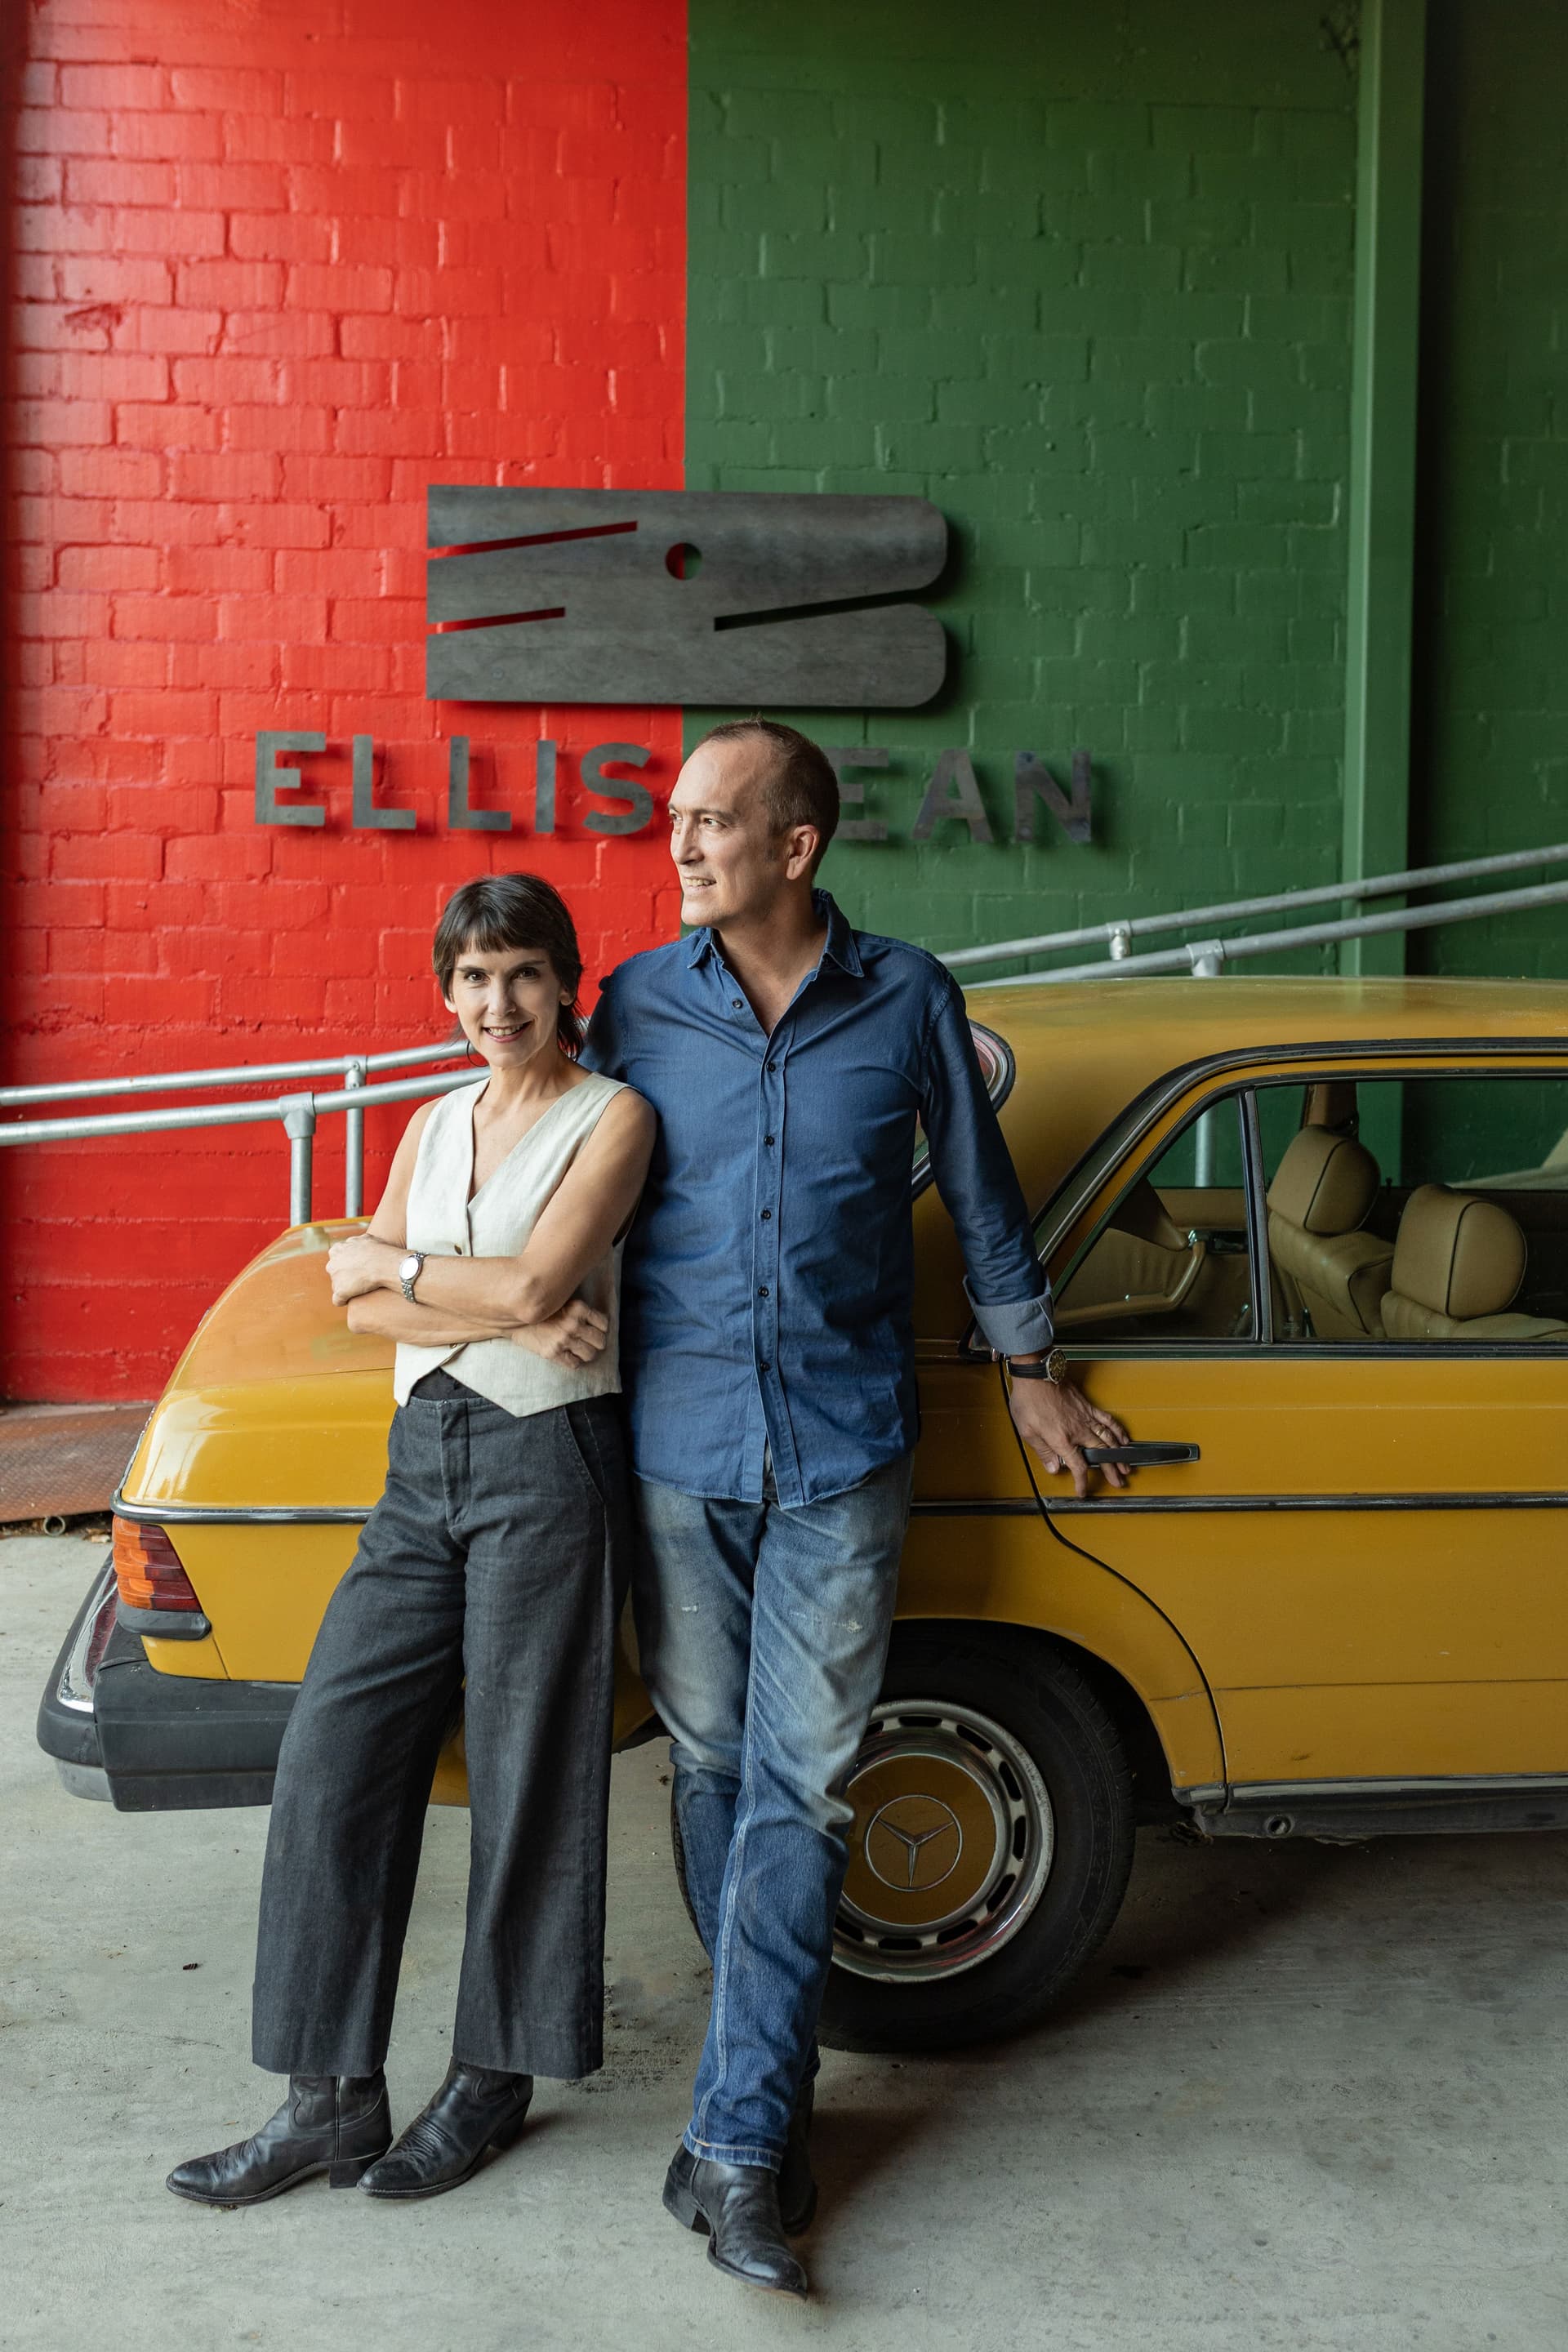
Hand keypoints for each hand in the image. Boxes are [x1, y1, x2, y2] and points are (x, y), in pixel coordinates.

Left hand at [326, 1235, 400, 1305]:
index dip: (347, 1263)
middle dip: (344, 1275)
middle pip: (336, 1272)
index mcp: (336, 1250)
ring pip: (338, 1286)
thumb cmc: (379, 1251)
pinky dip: (344, 1301)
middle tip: (359, 1277)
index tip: (357, 1266)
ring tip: (360, 1288)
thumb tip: (362, 1241)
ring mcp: (335, 1279)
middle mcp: (332, 1264)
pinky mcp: (340, 1292)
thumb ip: (359, 1241)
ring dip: (346, 1288)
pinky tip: (351, 1300)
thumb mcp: (366, 1239)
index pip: (336, 1258)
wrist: (383, 1264)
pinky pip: (338, 1300)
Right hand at [511, 1299, 609, 1368]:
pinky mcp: (553, 1353)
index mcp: (578, 1308)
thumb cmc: (543, 1311)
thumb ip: (580, 1310)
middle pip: (600, 1340)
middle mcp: (573, 1324)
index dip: (600, 1328)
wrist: (516, 1319)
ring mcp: (563, 1339)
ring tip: (579, 1349)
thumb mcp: (563, 1302)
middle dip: (596, 1342)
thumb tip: (598, 1322)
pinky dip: (575, 1361)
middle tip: (588, 1341)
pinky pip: (575, 1364)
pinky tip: (569, 1355)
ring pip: (591, 1354)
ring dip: (587, 1353)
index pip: (604, 1323)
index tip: (594, 1329)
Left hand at [1007, 1374, 1130, 1500]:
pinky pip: (1107, 1420)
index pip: (1078, 1466)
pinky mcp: (1088, 1407)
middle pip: (1100, 1455)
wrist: (1037, 1375)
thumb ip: (1043, 1452)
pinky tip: (1124, 1439)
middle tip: (1118, 1482)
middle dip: (1111, 1471)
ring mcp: (1085, 1418)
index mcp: (1062, 1440)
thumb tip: (1054, 1468)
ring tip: (1126, 1466)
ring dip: (1119, 1455)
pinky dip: (1118, 1431)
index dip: (1082, 1482)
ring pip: (1108, 1439)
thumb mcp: (1027, 1430)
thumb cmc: (1029, 1400)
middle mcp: (1077, 1431)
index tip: (1083, 1491)